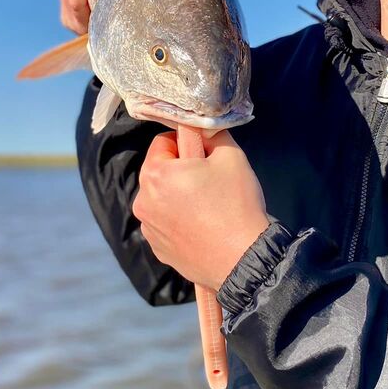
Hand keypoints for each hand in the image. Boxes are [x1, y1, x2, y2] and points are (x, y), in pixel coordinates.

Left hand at [133, 130, 269, 290]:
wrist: (243, 259)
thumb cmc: (236, 204)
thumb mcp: (231, 155)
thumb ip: (212, 134)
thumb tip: (202, 129)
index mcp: (156, 174)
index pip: (163, 142)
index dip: (188, 144)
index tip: (206, 158)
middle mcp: (143, 201)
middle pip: (159, 171)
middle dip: (181, 171)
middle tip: (211, 182)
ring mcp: (149, 229)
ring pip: (162, 198)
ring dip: (178, 196)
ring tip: (209, 208)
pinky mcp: (158, 249)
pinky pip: (165, 223)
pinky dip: (179, 220)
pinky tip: (204, 227)